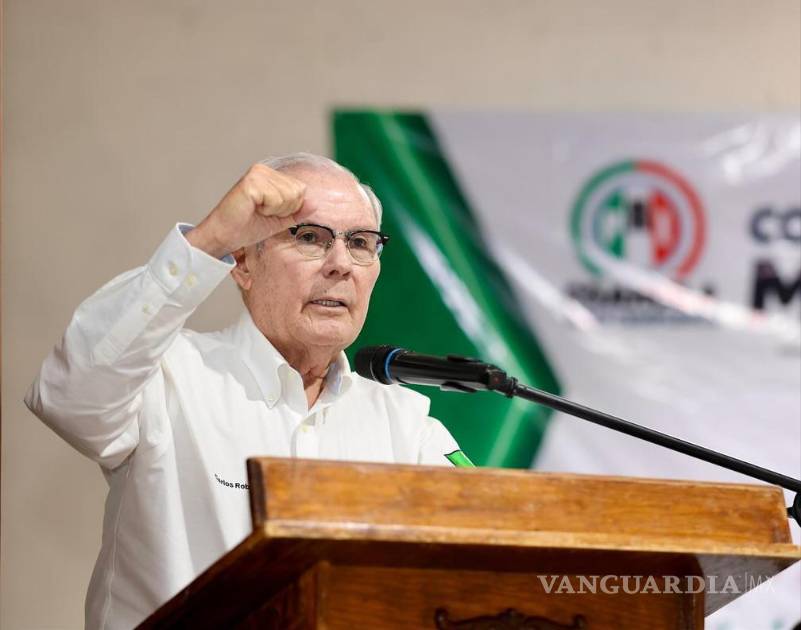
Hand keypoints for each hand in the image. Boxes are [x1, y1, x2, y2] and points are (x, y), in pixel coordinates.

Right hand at [186, 163, 305, 257]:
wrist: (225, 236)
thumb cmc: (248, 226)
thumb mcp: (280, 219)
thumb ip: (298, 211)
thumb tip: (316, 203)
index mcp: (270, 175)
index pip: (301, 190)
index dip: (290, 208)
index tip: (269, 213)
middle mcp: (263, 170)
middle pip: (297, 192)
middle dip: (284, 209)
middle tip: (262, 213)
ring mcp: (257, 173)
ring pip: (289, 195)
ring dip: (276, 210)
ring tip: (257, 211)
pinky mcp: (251, 182)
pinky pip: (277, 198)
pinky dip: (268, 210)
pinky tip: (253, 209)